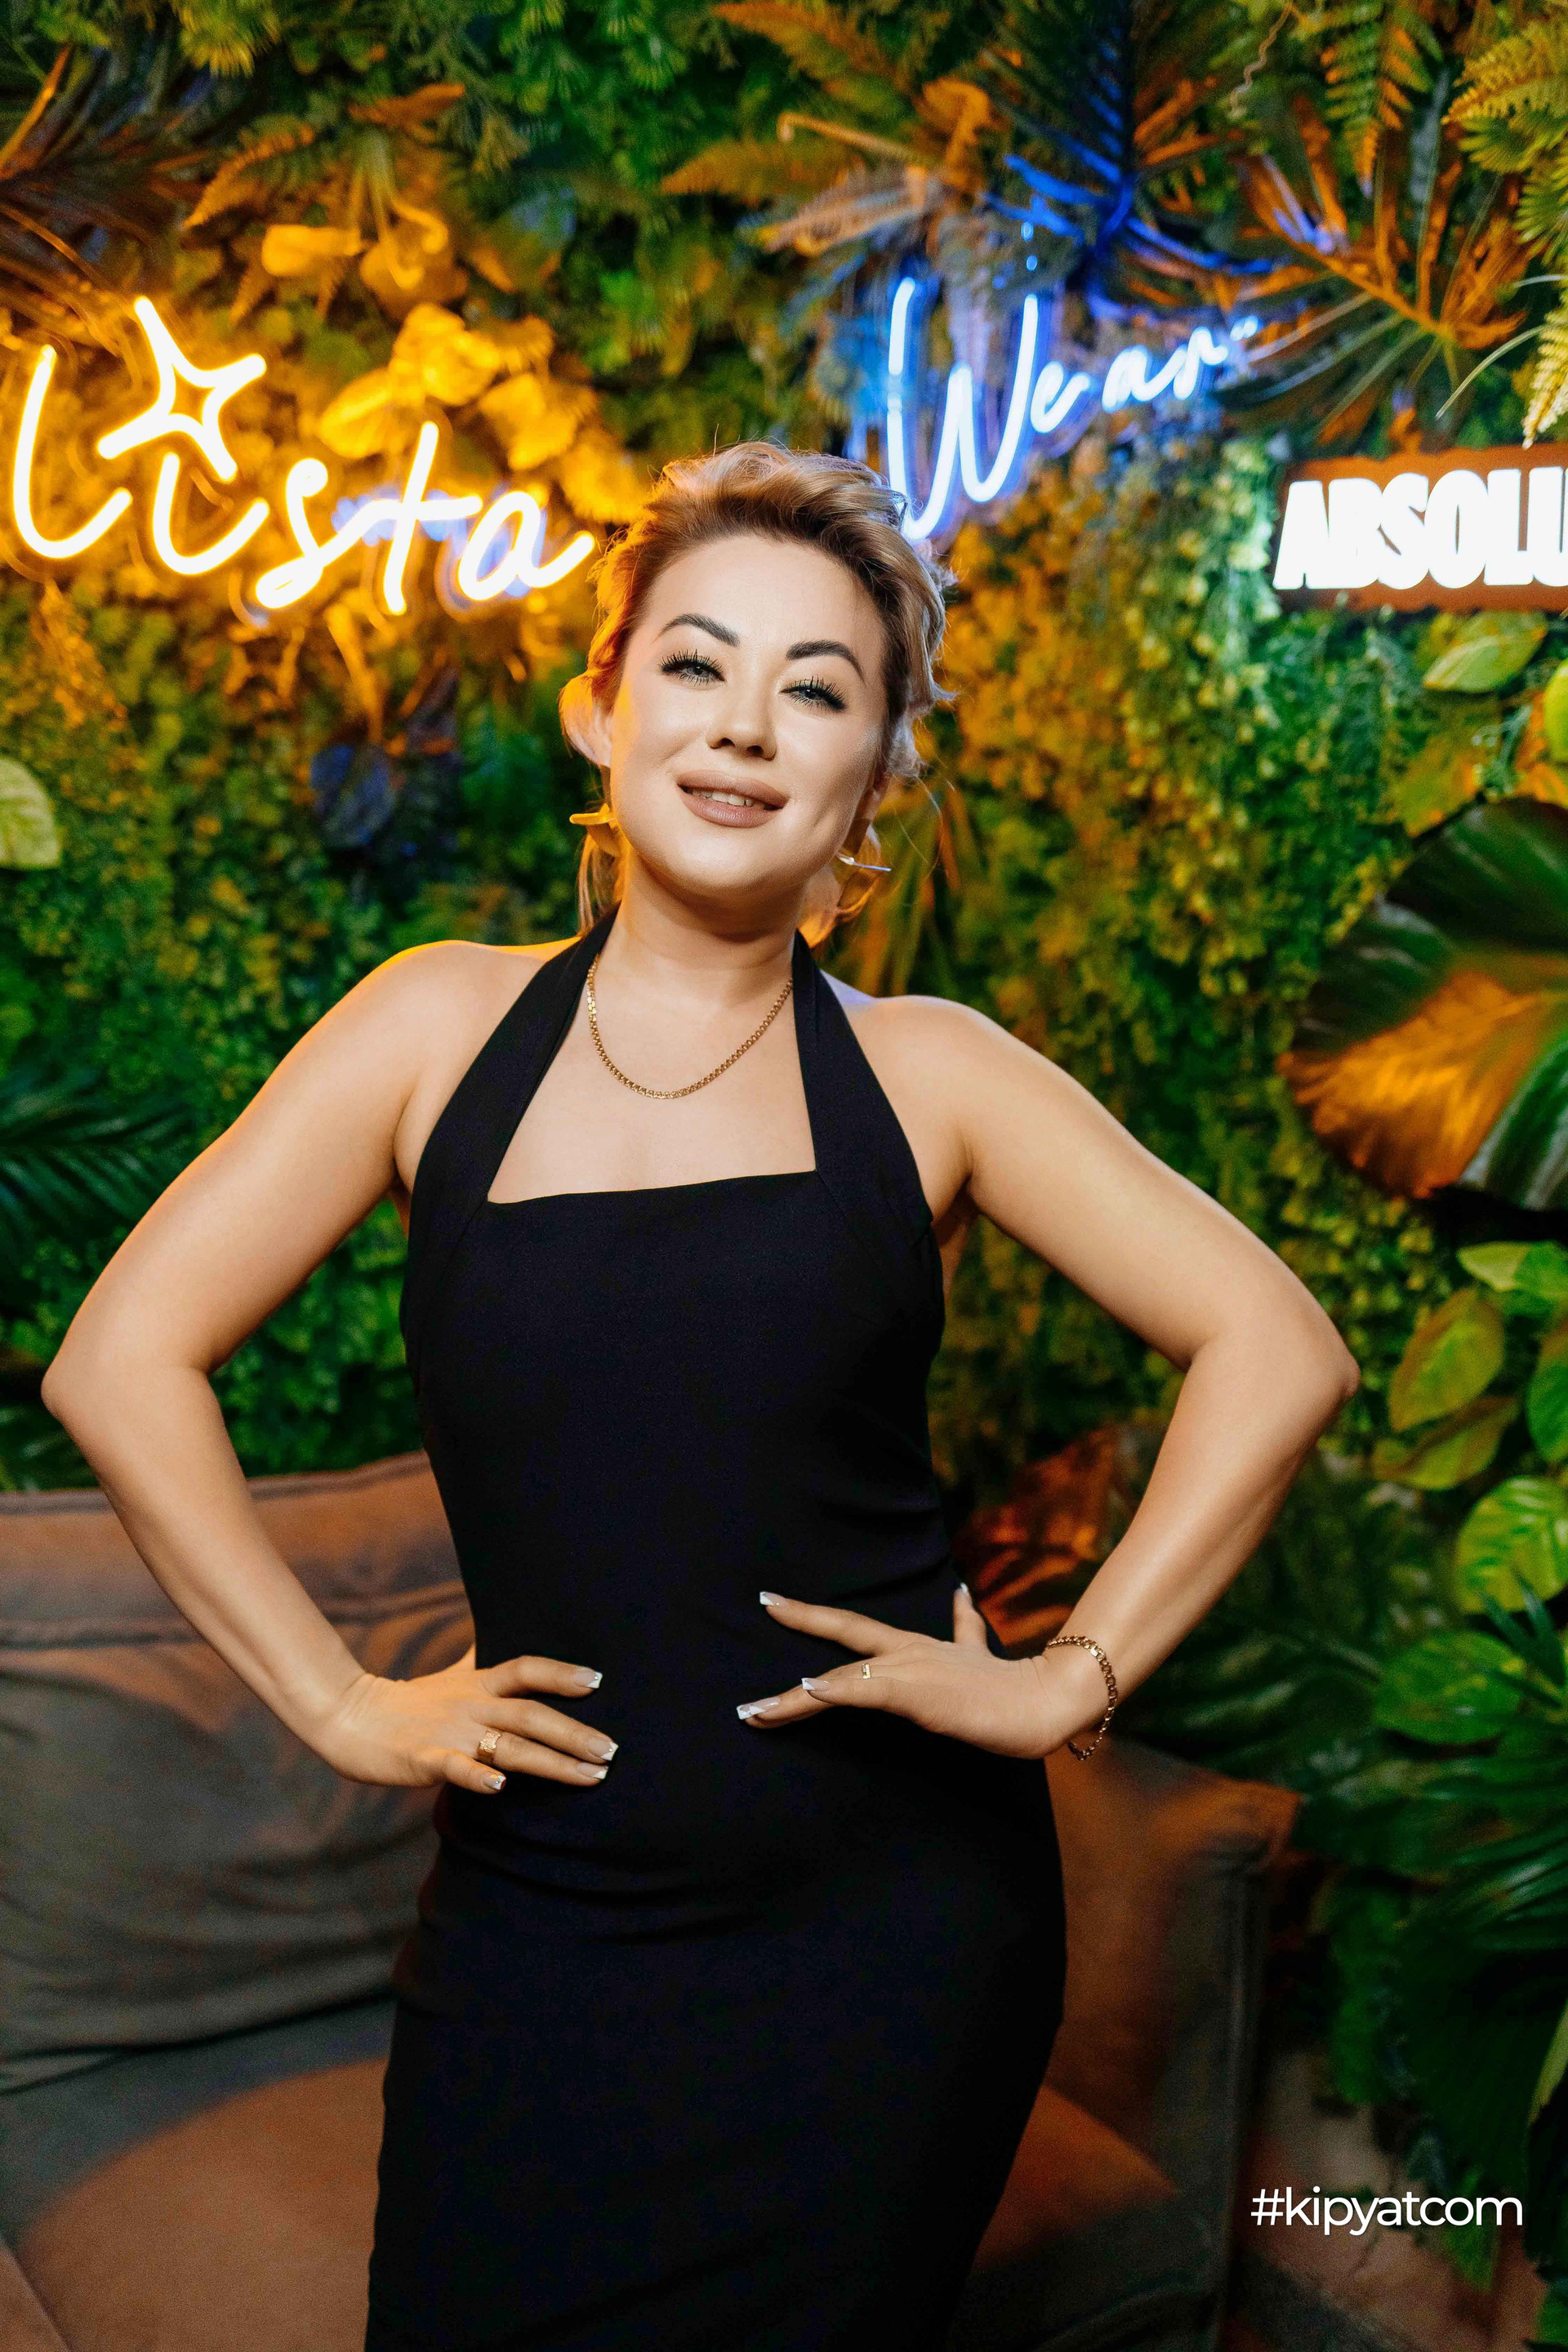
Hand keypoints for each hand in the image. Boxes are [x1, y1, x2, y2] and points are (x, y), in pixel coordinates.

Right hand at [314, 1651, 617, 1795]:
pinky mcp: (424, 1760)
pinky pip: (455, 1768)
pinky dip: (479, 1776)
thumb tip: (505, 1632)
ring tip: (588, 1776)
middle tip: (612, 1752)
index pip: (527, 1670)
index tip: (598, 1681)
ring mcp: (449, 1733)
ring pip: (509, 1746)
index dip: (562, 1673)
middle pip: (531, 1714)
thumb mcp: (452, 1675)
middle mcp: (471, 1706)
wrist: (350, 1718)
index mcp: (478, 1685)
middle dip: (576, 1733)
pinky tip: (503, 1786)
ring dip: (552, 1761)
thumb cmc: (408, 1701)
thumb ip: (483, 1660)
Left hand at [736, 1585, 1105, 1760]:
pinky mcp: (918, 1693)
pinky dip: (834, 1689)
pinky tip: (807, 1688)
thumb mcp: (977, 1652)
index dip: (813, 1614)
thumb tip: (960, 1592)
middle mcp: (905, 1651)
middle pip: (840, 1634)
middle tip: (763, 1603)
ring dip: (792, 1698)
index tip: (774, 1602)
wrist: (1044, 1700)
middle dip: (799, 1620)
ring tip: (754, 1711)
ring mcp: (910, 1669)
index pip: (852, 1627)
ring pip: (839, 1678)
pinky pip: (866, 1690)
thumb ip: (963, 1626)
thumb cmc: (1009, 1687)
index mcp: (913, 1646)